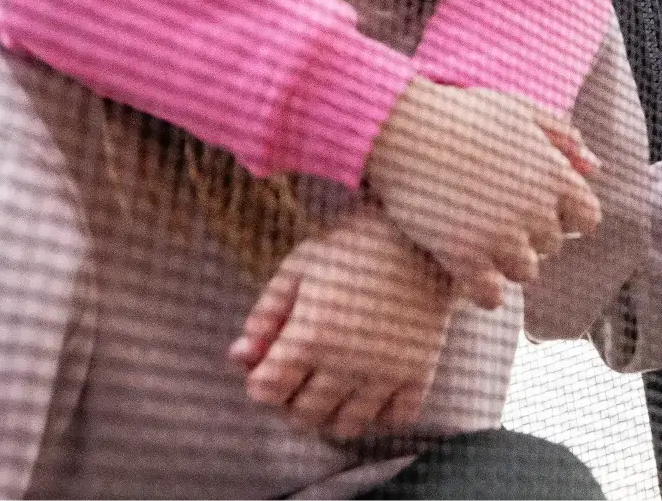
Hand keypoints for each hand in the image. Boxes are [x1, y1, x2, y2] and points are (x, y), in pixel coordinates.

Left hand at [229, 208, 457, 440]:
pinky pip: (395, 420)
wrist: (421, 233)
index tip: (269, 365)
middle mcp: (347, 362)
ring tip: (334, 382)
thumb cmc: (352, 246)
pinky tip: (372, 385)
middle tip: (300, 373)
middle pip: (303, 417)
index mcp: (311, 334)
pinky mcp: (419, 373)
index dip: (260, 380)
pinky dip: (380, 412)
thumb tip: (240, 356)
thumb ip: (265, 314)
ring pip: (346, 427)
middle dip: (292, 400)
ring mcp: (385, 372)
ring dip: (332, 412)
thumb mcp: (298, 267)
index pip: (267, 392)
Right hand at [365, 79, 602, 308]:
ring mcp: (501, 236)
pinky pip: (491, 296)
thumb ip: (562, 136)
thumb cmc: (459, 113)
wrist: (401, 128)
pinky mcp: (465, 257)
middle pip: (551, 245)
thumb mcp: (518, 110)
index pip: (587, 218)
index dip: (564, 216)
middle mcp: (536, 209)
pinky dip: (481, 289)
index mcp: (554, 174)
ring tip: (477, 238)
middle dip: (528, 234)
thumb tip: (596, 168)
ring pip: (525, 272)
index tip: (536, 207)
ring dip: (505, 261)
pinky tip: (462, 267)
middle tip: (493, 215)